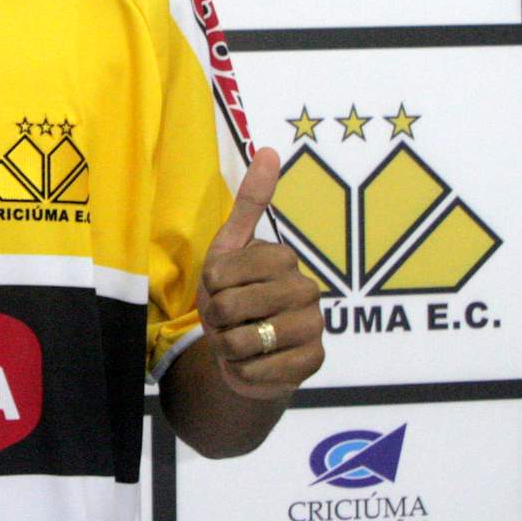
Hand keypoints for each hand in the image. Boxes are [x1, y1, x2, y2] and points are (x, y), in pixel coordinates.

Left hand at [196, 147, 324, 399]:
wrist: (247, 354)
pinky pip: (256, 371)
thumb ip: (250, 204)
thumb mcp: (230, 249)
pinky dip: (241, 371)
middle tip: (228, 319)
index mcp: (284, 259)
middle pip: (230, 307)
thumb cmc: (235, 297)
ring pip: (242, 341)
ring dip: (226, 346)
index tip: (220, 288)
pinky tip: (254, 364)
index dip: (208, 286)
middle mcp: (308, 290)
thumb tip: (268, 148)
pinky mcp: (313, 364)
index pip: (220, 274)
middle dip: (215, 319)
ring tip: (240, 341)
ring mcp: (313, 328)